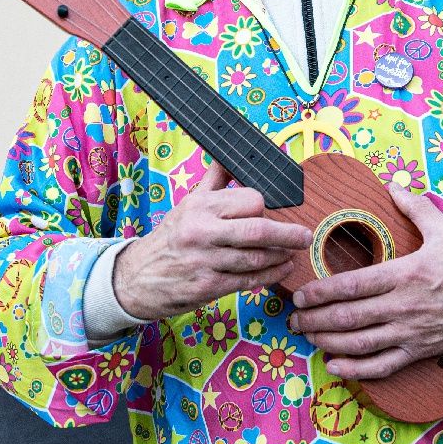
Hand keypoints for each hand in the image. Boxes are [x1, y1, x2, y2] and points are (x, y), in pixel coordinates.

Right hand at [113, 161, 310, 319]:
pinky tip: (281, 270)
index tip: (267, 213)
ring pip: (257, 258)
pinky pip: (248, 281)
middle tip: (305, 236)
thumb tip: (231, 156)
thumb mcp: (188, 203)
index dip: (264, 207)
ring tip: (292, 253)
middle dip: (288, 234)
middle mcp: (203, 232)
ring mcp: (206, 261)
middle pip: (258, 230)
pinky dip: (270, 276)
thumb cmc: (170, 238)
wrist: (137, 278)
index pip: (250, 201)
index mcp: (201, 207)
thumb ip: (214, 180)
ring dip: (281, 256)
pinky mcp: (208, 287)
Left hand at [288, 184, 442, 378]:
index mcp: (405, 274)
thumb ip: (416, 207)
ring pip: (359, 344)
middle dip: (314, 320)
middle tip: (292, 319)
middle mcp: (403, 307)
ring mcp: (410, 333)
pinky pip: (381, 366)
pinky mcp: (419, 351)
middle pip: (348, 317)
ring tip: (307, 337)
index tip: (300, 294)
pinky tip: (334, 365)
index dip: (320, 292)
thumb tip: (393, 185)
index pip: (352, 285)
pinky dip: (354, 370)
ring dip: (327, 342)